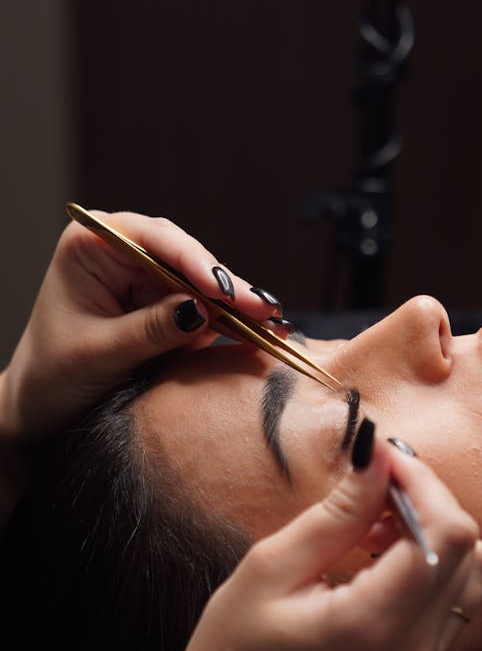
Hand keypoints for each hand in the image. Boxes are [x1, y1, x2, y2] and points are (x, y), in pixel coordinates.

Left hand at [0, 210, 279, 444]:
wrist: (42, 410)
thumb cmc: (52, 376)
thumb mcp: (99, 353)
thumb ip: (150, 329)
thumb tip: (200, 310)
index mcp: (92, 245)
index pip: (152, 240)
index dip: (193, 262)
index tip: (222, 289)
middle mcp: (124, 254)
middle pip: (187, 259)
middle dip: (225, 286)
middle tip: (263, 309)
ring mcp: (147, 281)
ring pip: (202, 285)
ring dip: (237, 305)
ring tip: (271, 322)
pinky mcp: (166, 308)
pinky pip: (205, 311)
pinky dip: (231, 324)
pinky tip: (260, 332)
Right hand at [133, 435, 481, 650]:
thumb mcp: (270, 570)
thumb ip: (337, 512)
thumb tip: (379, 451)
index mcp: (375, 625)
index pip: (446, 532)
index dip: (422, 481)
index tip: (380, 459)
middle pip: (469, 548)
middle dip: (429, 502)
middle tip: (372, 488)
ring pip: (472, 575)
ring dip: (435, 535)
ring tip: (373, 527)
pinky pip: (456, 605)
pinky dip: (434, 568)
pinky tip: (381, 562)